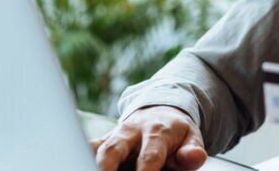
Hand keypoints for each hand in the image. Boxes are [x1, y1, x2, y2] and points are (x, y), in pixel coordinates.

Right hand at [91, 105, 207, 170]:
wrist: (161, 112)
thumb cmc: (176, 134)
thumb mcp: (191, 139)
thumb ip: (191, 152)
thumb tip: (197, 156)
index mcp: (157, 132)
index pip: (149, 157)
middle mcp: (132, 131)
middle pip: (114, 149)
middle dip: (107, 167)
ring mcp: (116, 135)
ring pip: (98, 148)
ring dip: (92, 162)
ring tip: (85, 167)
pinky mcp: (104, 140)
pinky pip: (90, 145)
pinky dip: (83, 153)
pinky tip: (81, 161)